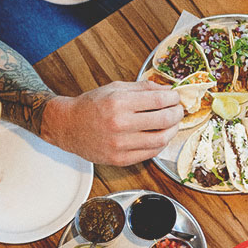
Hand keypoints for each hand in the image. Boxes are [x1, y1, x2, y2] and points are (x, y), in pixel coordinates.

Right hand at [42, 80, 183, 165]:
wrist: (68, 126)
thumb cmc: (91, 106)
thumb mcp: (114, 88)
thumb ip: (142, 88)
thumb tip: (167, 90)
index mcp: (118, 103)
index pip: (158, 100)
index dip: (173, 98)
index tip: (176, 97)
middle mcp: (120, 124)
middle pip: (163, 120)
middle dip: (177, 113)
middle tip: (178, 110)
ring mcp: (120, 145)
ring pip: (160, 140)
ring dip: (172, 131)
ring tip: (172, 124)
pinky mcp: (120, 159)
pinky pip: (150, 153)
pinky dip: (160, 144)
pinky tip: (160, 136)